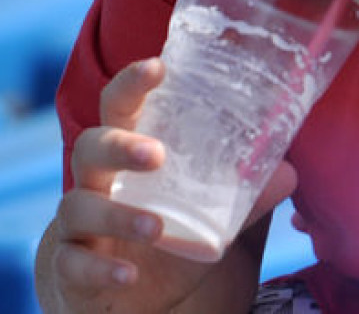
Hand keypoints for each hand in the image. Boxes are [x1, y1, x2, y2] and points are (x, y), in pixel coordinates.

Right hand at [37, 58, 296, 312]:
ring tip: (156, 227)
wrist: (134, 299)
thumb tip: (288, 173)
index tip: (157, 67)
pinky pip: (73, 265)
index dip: (132, 84)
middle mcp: (96, 182)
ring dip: (116, 215)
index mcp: (128, 154)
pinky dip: (99, 269)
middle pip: (89, 147)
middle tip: (156, 154)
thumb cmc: (166, 234)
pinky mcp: (70, 269)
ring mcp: (78, 226)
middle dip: (119, 146)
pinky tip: (127, 274)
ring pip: (78, 207)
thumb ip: (244, 193)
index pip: (121, 107)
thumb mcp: (211, 213)